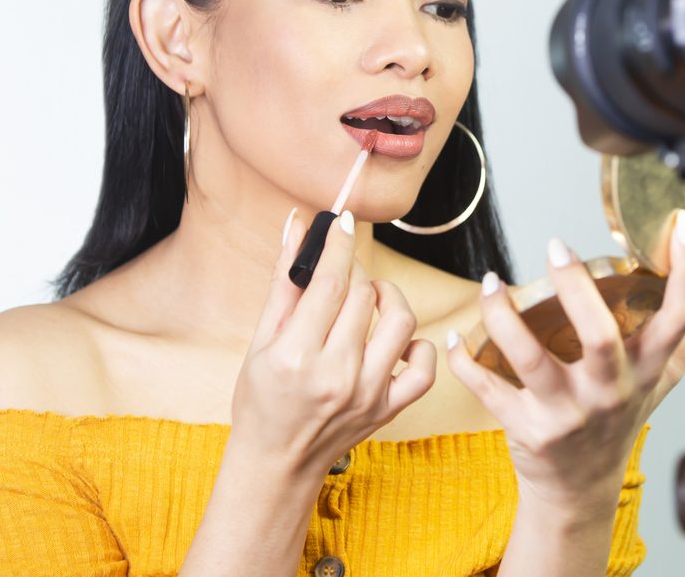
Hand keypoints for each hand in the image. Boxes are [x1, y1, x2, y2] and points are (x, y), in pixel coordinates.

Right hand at [230, 208, 436, 478]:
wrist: (276, 462)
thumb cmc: (262, 400)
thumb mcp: (260, 341)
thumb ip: (284, 282)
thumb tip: (297, 226)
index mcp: (296, 356)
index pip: (330, 282)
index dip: (339, 244)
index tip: (342, 221)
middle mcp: (336, 375)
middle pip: (362, 296)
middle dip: (354, 270)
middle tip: (341, 271)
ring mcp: (367, 393)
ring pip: (399, 322)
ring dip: (387, 297)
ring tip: (369, 297)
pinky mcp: (388, 408)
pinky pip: (424, 368)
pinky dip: (418, 346)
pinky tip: (396, 339)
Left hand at [446, 209, 684, 512]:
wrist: (578, 491)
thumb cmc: (614, 429)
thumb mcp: (654, 390)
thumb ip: (679, 350)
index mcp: (644, 372)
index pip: (677, 319)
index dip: (684, 271)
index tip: (679, 225)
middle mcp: (610, 392)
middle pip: (600, 336)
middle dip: (575, 288)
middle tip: (556, 247)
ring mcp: (568, 413)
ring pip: (532, 359)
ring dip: (504, 318)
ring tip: (492, 283)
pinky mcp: (529, 429)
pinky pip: (490, 390)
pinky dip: (466, 363)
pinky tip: (455, 339)